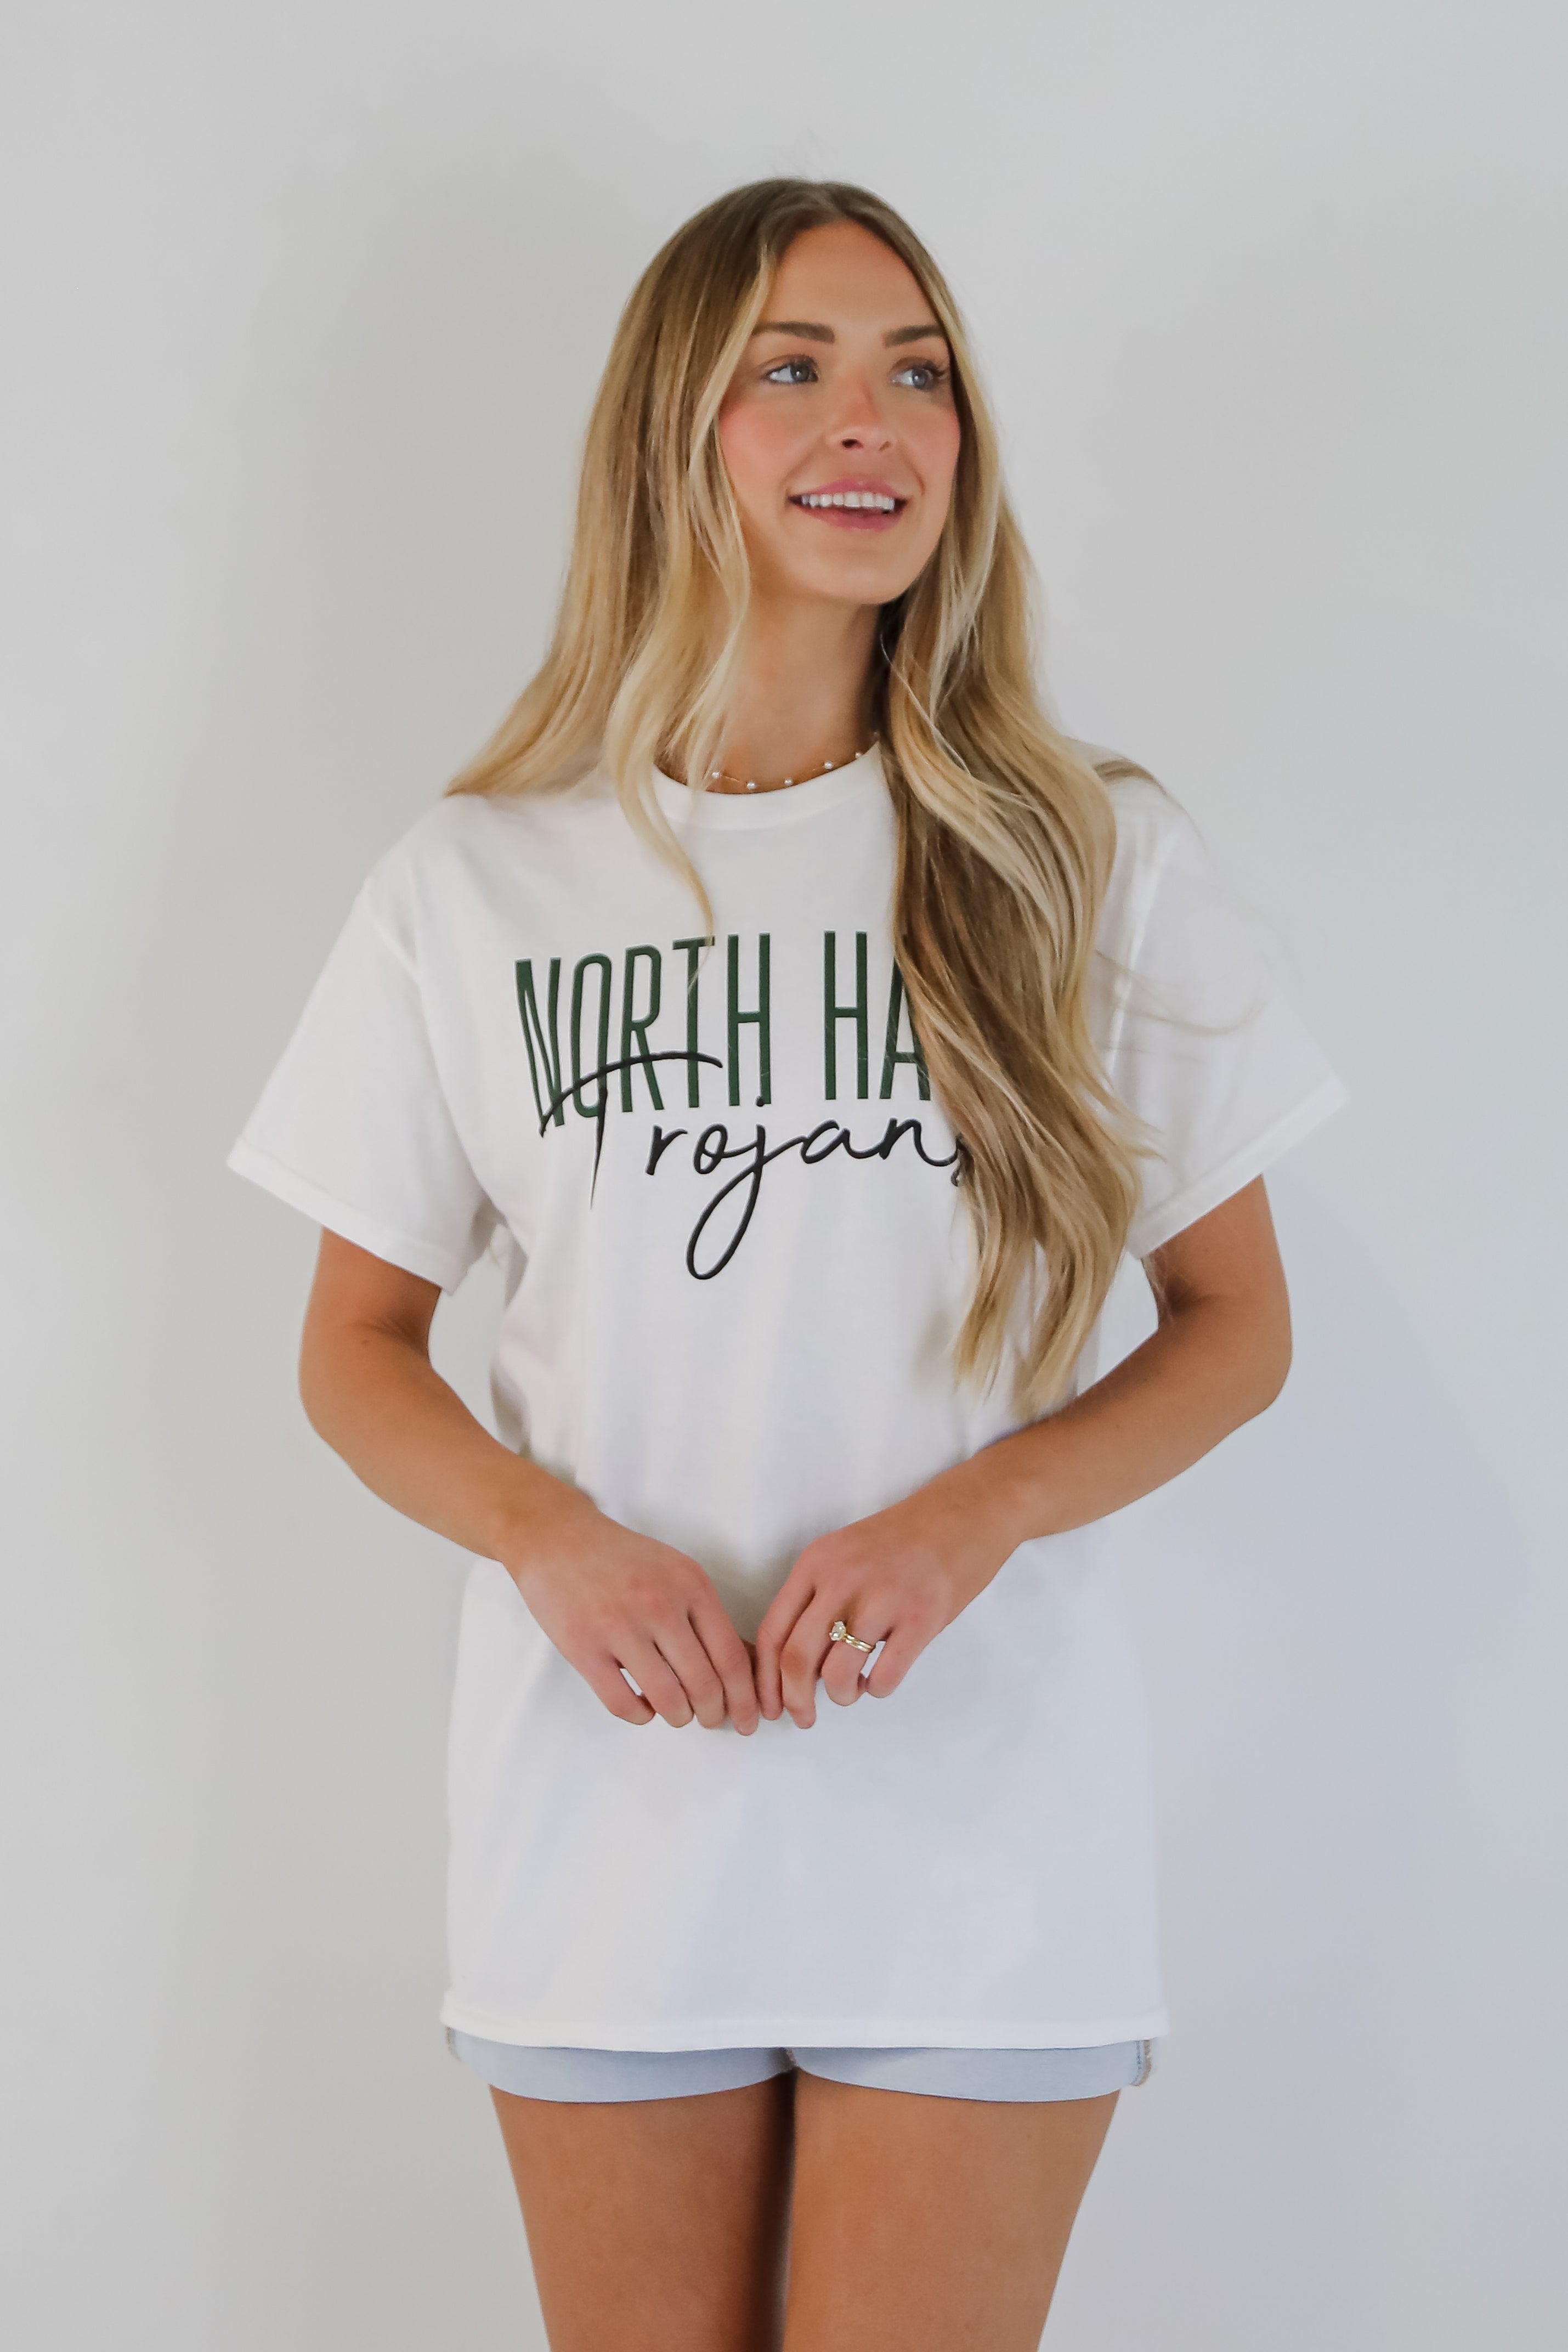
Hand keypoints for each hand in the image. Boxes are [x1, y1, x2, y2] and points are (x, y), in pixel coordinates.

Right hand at [506, 1494, 759, 1732]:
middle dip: (713, 1714)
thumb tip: (746, 1669)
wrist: (559, 1539)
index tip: (747, 1720)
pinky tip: (642, 1706)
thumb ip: (707, 1616)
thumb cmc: (625, 1560)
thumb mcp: (677, 1573)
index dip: (744, 1699)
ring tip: (677, 1712)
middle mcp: (660, 1605)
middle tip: (710, 1719)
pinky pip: (623, 1704)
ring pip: (667, 1699)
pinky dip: (641, 1716)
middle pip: (704, 1684)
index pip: (731, 1657)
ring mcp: (619, 1627)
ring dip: (678, 1716)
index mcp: (691, 1586)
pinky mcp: (583, 1647)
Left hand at [754, 1463, 1019, 1728]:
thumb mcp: (845, 1554)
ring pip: (837, 1673)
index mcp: (816, 1562)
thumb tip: (799, 1663)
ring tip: (851, 1691)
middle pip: (797, 1658)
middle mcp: (842, 1579)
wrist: (965, 1513)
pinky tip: (880, 1679)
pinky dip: (876, 1690)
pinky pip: (884, 1677)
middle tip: (804, 1718)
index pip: (772, 1632)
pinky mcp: (922, 1617)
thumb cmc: (903, 1540)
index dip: (765, 1679)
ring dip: (840, 1696)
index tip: (770, 1705)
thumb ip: (819, 1598)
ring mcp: (883, 1598)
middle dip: (795, 1700)